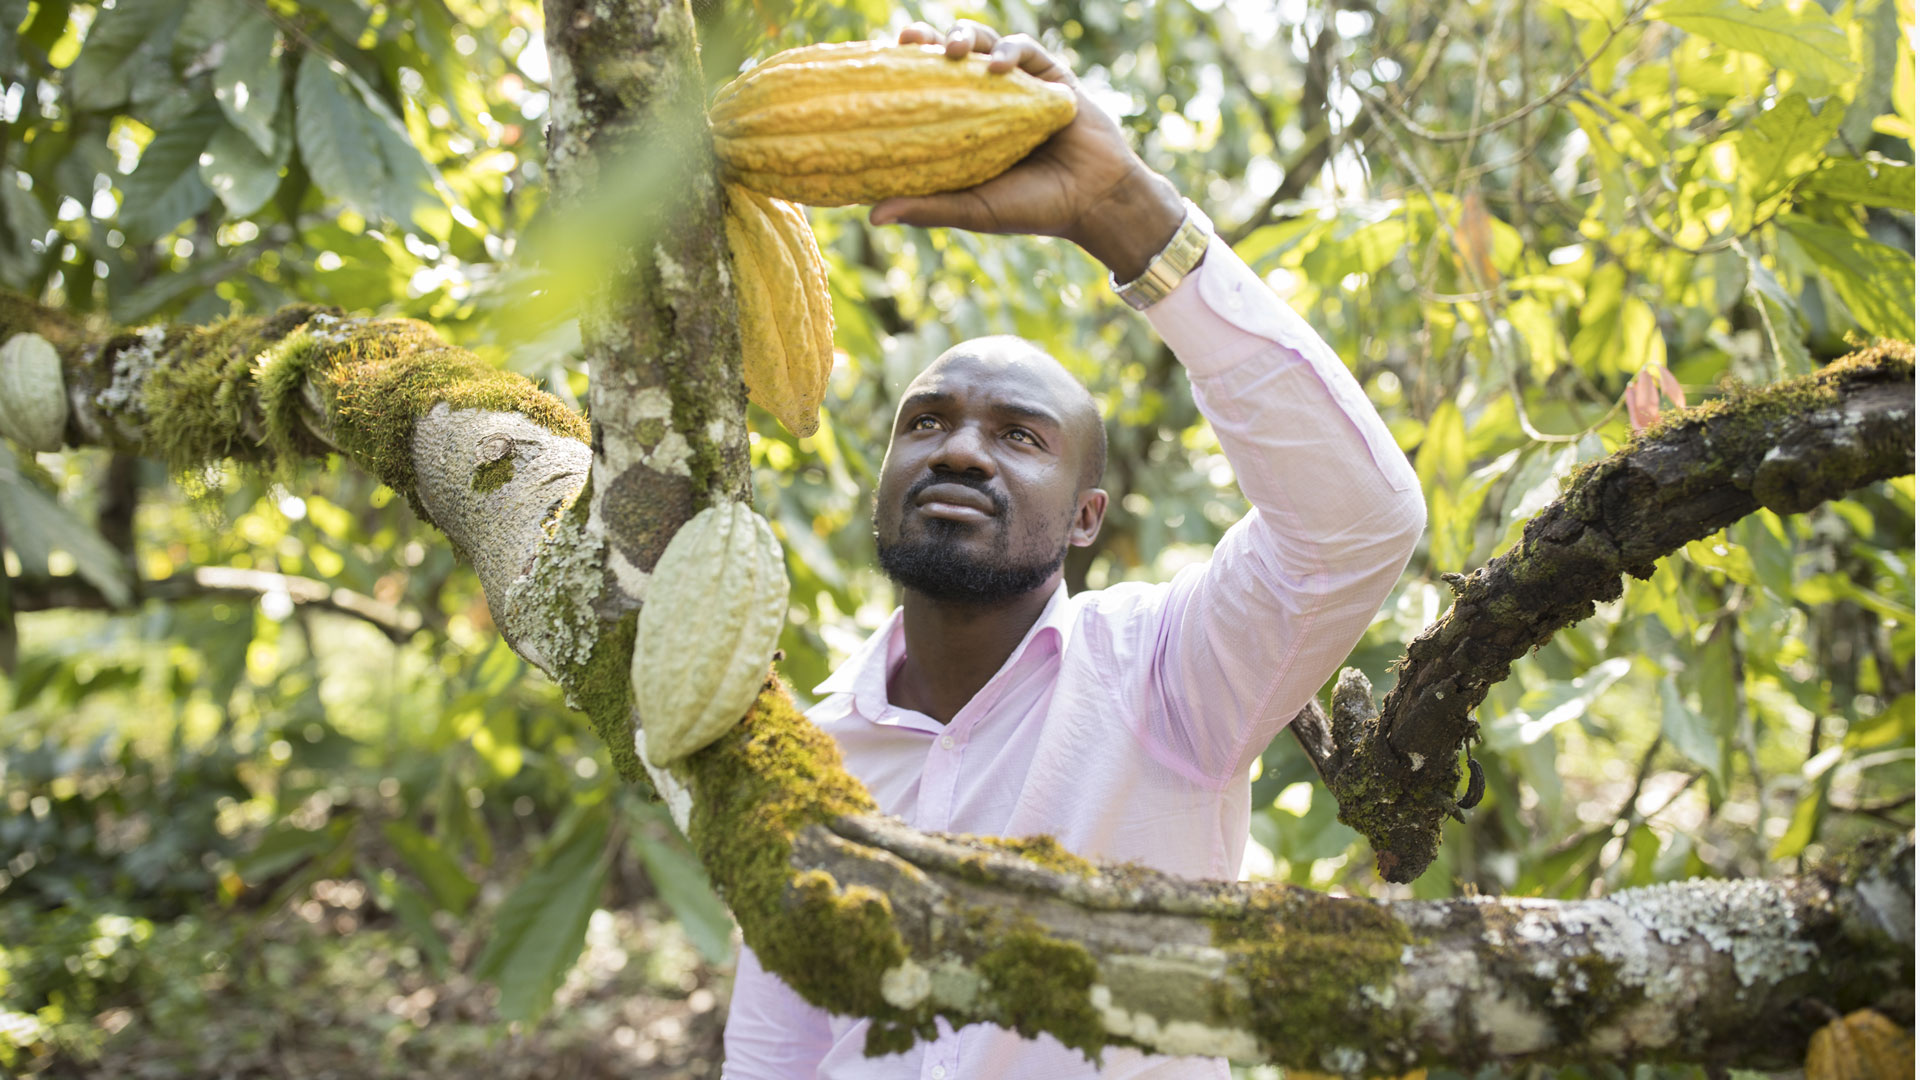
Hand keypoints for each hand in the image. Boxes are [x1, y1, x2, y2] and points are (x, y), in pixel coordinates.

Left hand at [868, 21, 1186, 281]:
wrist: (1094, 201)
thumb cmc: (1031, 208)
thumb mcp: (972, 209)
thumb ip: (927, 208)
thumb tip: (871, 217)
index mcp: (964, 125)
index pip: (926, 88)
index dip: (902, 71)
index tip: (876, 63)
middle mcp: (988, 99)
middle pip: (951, 56)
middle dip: (929, 40)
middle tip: (910, 38)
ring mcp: (1019, 84)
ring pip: (984, 42)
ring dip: (966, 36)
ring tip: (952, 49)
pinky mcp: (1050, 75)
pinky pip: (1024, 49)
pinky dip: (1009, 51)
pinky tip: (998, 66)